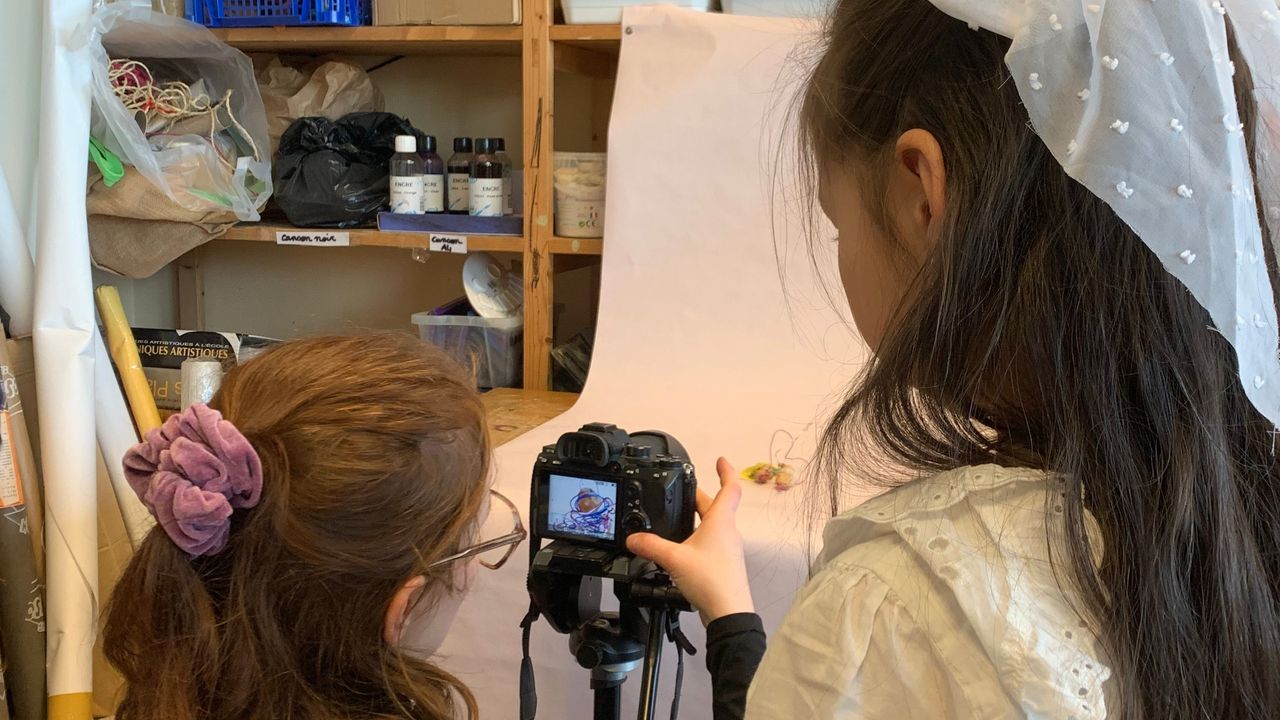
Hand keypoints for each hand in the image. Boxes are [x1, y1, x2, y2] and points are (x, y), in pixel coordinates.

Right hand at [626, 457, 752, 625]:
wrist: (729, 613)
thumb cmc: (711, 580)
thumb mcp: (674, 559)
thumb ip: (651, 547)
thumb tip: (633, 539)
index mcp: (720, 522)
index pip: (730, 488)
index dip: (726, 471)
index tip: (720, 460)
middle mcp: (726, 533)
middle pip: (715, 506)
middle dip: (698, 496)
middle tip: (683, 489)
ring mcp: (726, 550)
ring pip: (712, 526)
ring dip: (697, 517)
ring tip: (678, 515)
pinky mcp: (722, 565)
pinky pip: (709, 544)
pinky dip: (696, 538)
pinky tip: (681, 547)